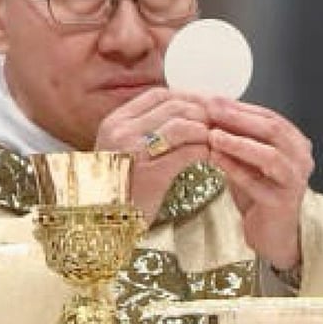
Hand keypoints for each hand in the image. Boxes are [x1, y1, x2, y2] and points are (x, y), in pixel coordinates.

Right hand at [93, 87, 210, 223]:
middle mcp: (121, 131)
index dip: (188, 97)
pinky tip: (212, 160)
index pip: (159, 94)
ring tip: (216, 144)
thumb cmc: (120, 193)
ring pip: (185, 125)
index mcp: (115, 122)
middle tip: (221, 126)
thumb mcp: (123, 152)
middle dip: (204, 114)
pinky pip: (191, 151)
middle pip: (176, 106)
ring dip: (207, 133)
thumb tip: (189, 112)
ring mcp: (134, 151)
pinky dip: (207, 153)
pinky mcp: (151, 173)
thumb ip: (148, 130)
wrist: (102, 229)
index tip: (207, 106)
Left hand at [203, 97, 312, 269]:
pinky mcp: (282, 202)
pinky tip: (215, 159)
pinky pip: (257, 182)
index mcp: (296, 144)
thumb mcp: (250, 160)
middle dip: (239, 118)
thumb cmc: (260, 194)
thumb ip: (240, 138)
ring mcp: (295, 181)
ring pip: (269, 155)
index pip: (270, 117)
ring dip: (238, 142)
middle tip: (212, 110)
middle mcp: (301, 159)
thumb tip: (214, 110)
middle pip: (273, 130)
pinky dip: (235, 169)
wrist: (272, 233)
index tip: (214, 100)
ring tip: (213, 134)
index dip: (242, 107)